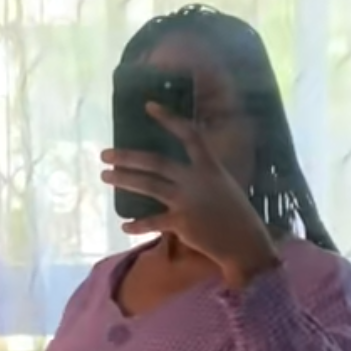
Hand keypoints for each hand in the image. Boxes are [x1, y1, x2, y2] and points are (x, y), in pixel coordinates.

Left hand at [101, 103, 279, 287]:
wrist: (245, 244)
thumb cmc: (237, 216)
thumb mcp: (224, 186)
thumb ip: (202, 177)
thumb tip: (179, 174)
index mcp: (210, 167)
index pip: (189, 135)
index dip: (169, 119)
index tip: (149, 107)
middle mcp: (195, 180)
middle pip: (155, 162)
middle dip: (128, 156)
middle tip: (105, 154)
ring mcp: (186, 201)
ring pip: (148, 185)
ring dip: (124, 179)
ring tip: (105, 176)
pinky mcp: (181, 223)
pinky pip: (153, 222)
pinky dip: (137, 225)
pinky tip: (124, 225)